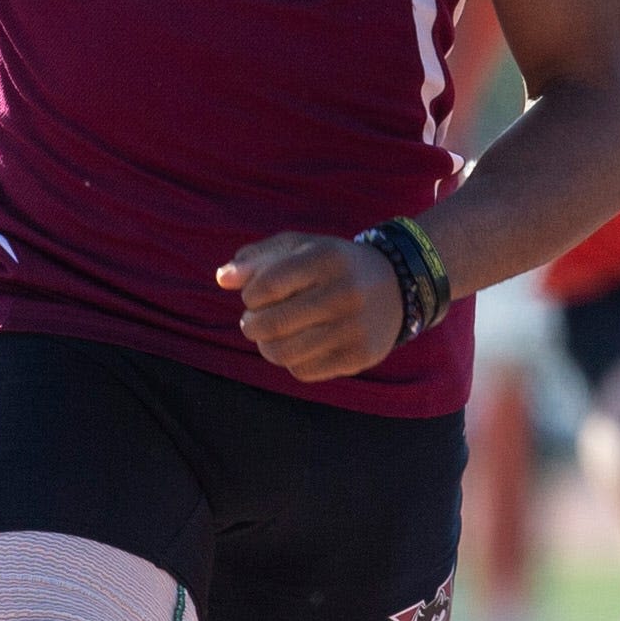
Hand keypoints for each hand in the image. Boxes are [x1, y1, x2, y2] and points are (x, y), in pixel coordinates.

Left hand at [218, 232, 402, 382]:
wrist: (397, 287)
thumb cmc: (332, 266)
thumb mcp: (300, 249)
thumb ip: (257, 259)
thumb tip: (222, 279)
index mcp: (327, 258)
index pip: (268, 285)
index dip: (250, 296)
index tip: (254, 297)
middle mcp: (345, 293)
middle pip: (272, 323)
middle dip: (251, 325)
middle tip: (253, 322)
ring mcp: (355, 328)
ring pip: (285, 352)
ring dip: (267, 347)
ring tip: (270, 337)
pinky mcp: (360, 357)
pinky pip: (304, 371)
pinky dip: (291, 362)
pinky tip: (296, 348)